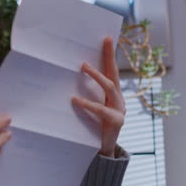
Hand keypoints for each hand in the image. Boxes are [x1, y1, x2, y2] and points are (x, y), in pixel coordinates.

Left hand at [71, 36, 125, 157]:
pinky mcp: (116, 121)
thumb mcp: (92, 104)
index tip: (107, 37)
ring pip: (109, 87)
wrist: (104, 147)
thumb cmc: (95, 123)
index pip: (112, 69)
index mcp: (113, 92)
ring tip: (83, 66)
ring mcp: (120, 109)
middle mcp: (118, 97)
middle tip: (101, 42)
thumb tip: (66, 75)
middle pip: (114, 73)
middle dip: (108, 57)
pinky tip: (75, 100)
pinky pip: (101, 109)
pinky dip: (87, 104)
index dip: (110, 54)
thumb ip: (85, 92)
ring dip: (96, 76)